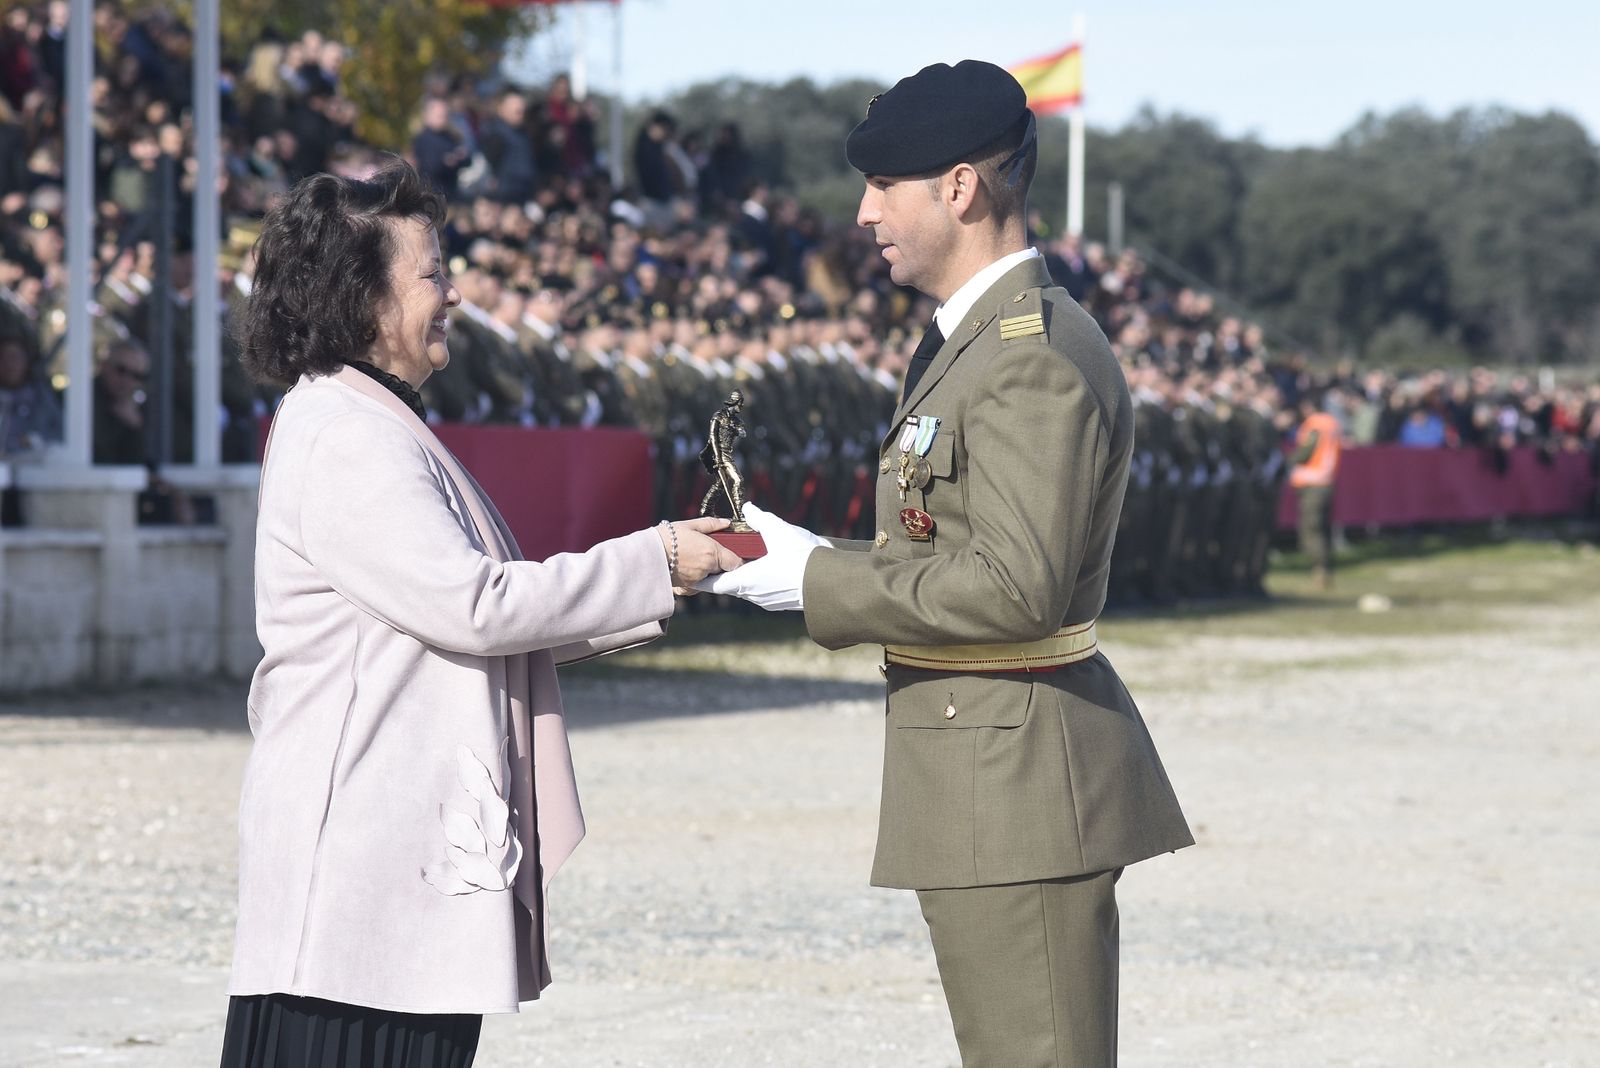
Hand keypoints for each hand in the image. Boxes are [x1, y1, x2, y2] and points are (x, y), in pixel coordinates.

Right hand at [659, 517, 740, 595]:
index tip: (732, 554)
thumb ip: (711, 524)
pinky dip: (696, 578)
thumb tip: (726, 522)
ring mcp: (697, 580)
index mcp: (712, 553)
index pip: (736, 563)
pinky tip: (686, 567)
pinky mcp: (687, 588)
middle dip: (720, 563)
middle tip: (708, 553)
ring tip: (693, 558)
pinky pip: (699, 584)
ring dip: (707, 571)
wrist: (646, 555)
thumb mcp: (689, 525)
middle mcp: (707, 569)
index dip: (736, 560)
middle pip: (724, 570)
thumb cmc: (667, 537)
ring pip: (711, 577)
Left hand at [692, 505, 821, 610]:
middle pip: (731, 586)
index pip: (714, 585)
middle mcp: (755, 595)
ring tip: (745, 562)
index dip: (703, 578)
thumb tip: (747, 508)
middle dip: (724, 573)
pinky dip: (759, 582)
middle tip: (720, 560)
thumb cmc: (802, 557)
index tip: (695, 572)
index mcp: (747, 580)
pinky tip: (768, 569)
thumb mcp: (778, 530)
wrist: (831, 581)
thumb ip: (758, 518)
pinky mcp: (782, 603)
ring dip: (743, 577)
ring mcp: (768, 601)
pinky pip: (763, 592)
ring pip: (748, 590)